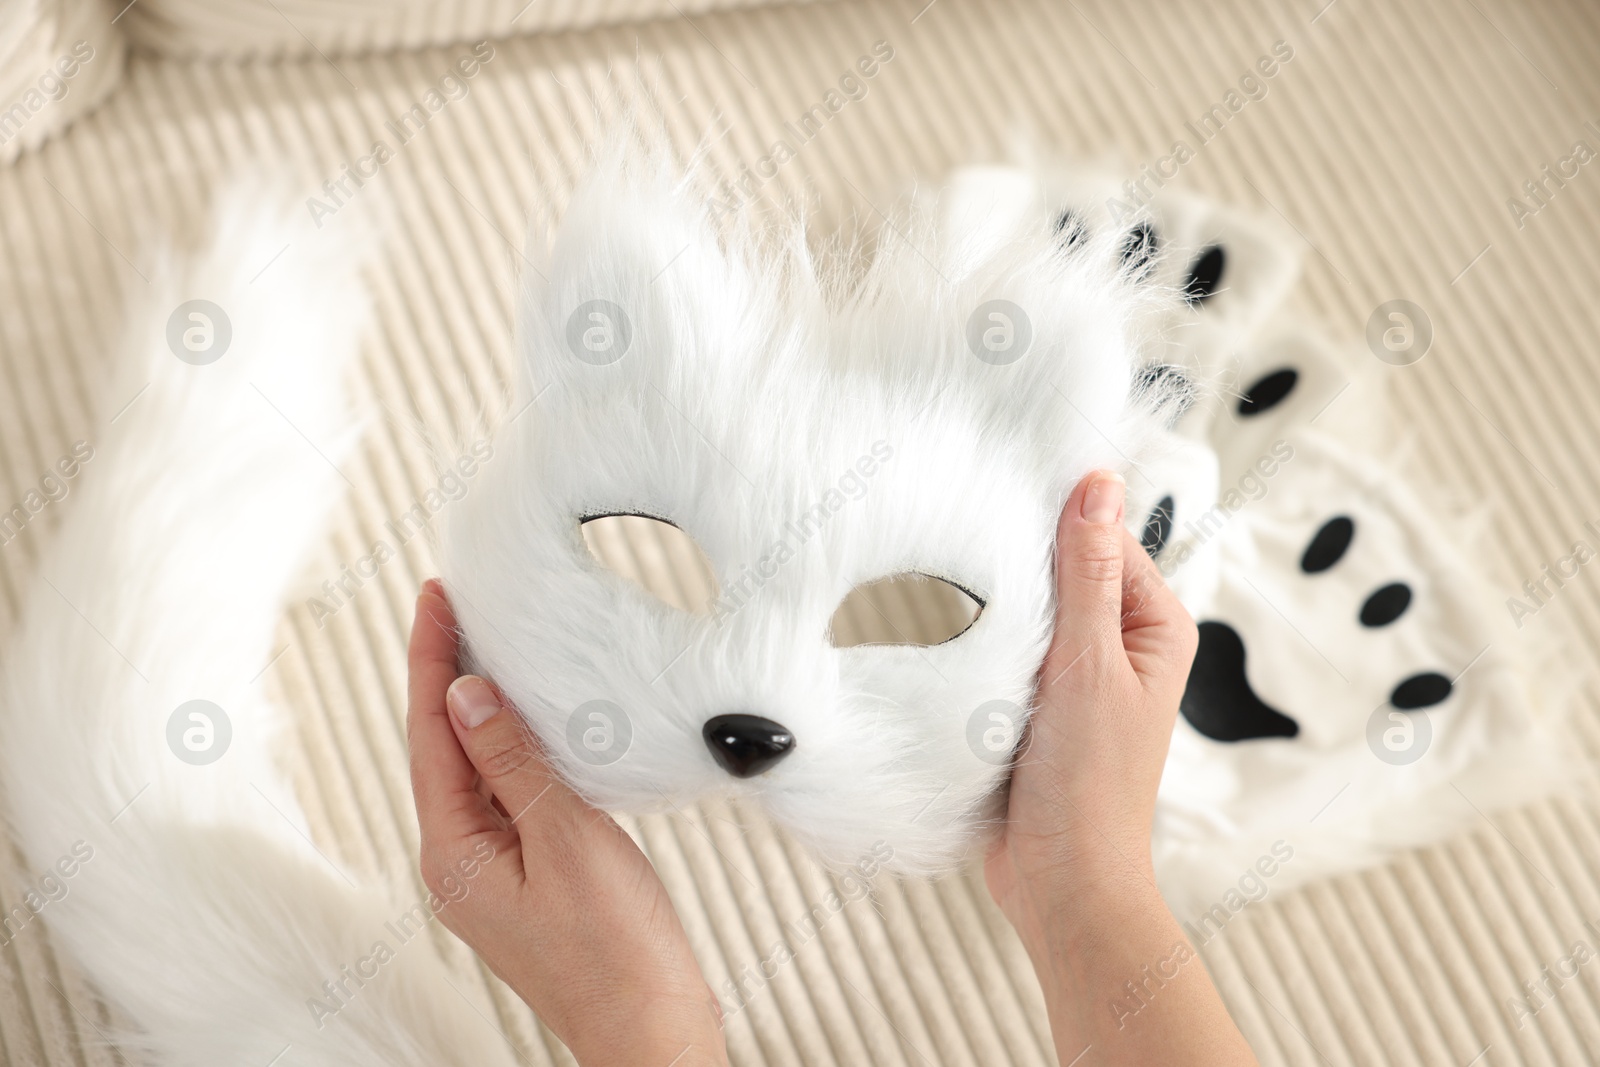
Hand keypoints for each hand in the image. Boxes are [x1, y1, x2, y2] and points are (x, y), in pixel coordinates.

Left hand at [407, 580, 727, 1066]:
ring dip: (479, 705)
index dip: (433, 660)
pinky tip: (530, 717)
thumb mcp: (566, 840)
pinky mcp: (527, 872)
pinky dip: (513, 744)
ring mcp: (492, 868)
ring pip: (475, 766)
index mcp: (454, 853)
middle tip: (454, 603)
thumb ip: (514, 764)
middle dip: (447, 672)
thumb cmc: (615, 953)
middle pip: (442, 745)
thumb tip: (465, 696)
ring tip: (485, 640)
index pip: (432, 733)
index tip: (435, 597)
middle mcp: (460, 860)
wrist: (651, 1027)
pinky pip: (507, 791)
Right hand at [985, 471, 1256, 1064]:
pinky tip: (958, 636)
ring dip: (1000, 606)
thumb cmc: (1090, 784)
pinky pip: (1008, 650)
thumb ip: (1088, 572)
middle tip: (974, 541)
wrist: (1059, 881)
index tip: (1005, 490)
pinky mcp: (1036, 704)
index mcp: (1155, 627)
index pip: (1106, 539)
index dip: (1060, 518)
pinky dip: (985, 642)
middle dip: (1024, 564)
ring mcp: (1076, 675)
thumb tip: (1099, 484)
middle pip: (1066, 570)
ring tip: (965, 592)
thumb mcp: (1087, 663)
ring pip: (1032, 610)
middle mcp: (1121, 645)